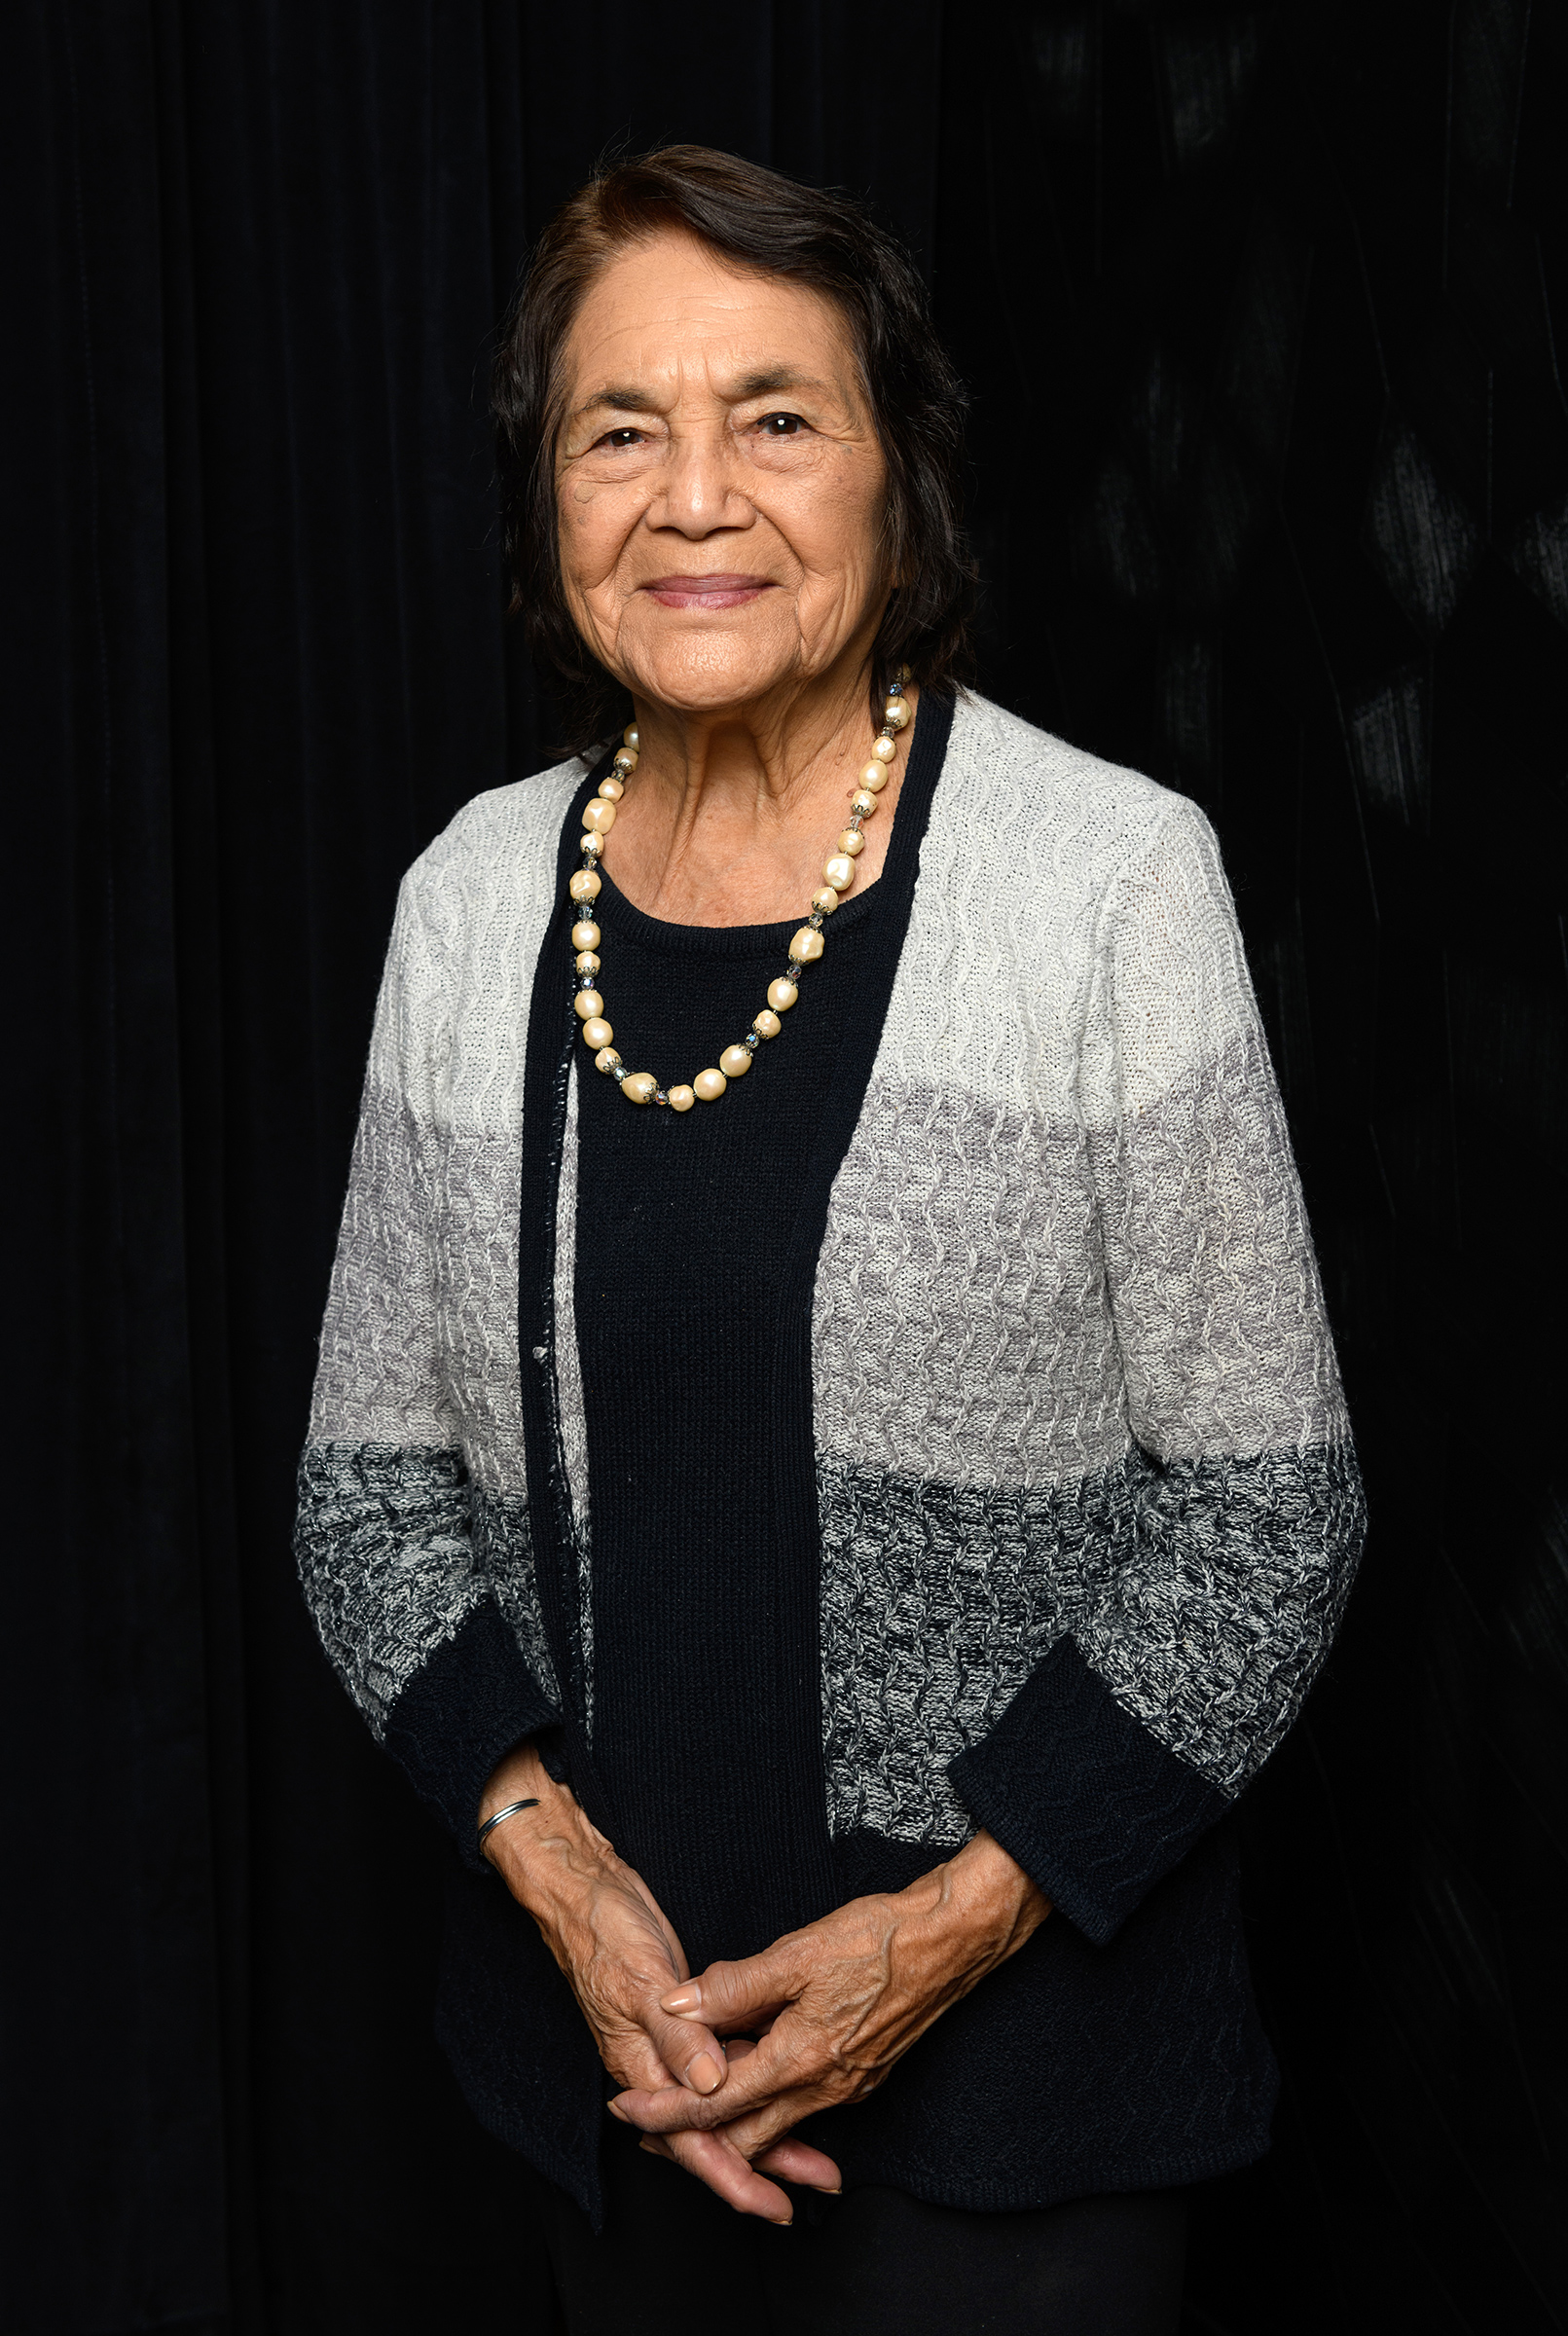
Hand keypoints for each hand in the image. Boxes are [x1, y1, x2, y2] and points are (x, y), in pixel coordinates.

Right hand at [478, 1744, 839, 2219]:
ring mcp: (671, 2049)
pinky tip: (785, 2089)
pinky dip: (754, 2084)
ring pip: (723, 2107)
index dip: (734, 2176)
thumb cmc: (605, 1934)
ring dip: (766, 2127)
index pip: (691, 2142)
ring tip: (813, 2153)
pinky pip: (724, 2069)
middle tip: (816, 2183)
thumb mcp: (641, 1981)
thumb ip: (678, 2036)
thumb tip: (710, 2088)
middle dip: (764, 2163)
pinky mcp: (685, 2025)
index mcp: (641, 2070)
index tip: (774, 2204)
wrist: (586, 1893)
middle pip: (714, 2135)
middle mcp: (657, 2070)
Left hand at [609, 1832, 1048, 2171]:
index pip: (715, 2107)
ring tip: (688, 2107)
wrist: (951, 1942)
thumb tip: (678, 2006)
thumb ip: (733, 1986)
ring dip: (729, 2122)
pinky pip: (802, 2104)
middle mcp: (823, 2089)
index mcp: (799, 2062)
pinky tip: (751, 2076)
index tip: (625, 2112)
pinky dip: (766, 2104)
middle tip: (645, 2129)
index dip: (664, 2113)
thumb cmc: (878, 1940)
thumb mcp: (797, 1954)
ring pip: (774, 2123)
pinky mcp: (863, 2073)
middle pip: (743, 2137)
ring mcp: (847, 2086)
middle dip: (690, 2139)